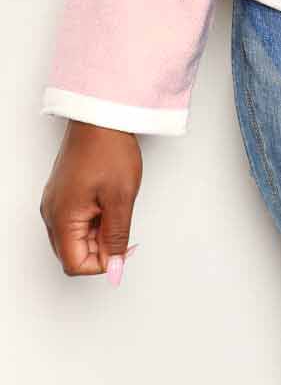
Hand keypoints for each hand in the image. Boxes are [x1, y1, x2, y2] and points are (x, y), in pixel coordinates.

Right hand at [40, 120, 142, 282]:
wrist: (101, 114)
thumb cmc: (108, 148)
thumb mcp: (121, 199)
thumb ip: (116, 238)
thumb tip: (113, 270)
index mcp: (62, 218)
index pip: (76, 265)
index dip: (103, 263)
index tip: (124, 248)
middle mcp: (52, 213)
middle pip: (73, 253)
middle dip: (101, 248)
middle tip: (123, 225)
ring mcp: (56, 201)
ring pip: (75, 236)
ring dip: (99, 232)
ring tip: (116, 207)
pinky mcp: (63, 191)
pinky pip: (75, 219)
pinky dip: (94, 218)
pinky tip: (109, 200)